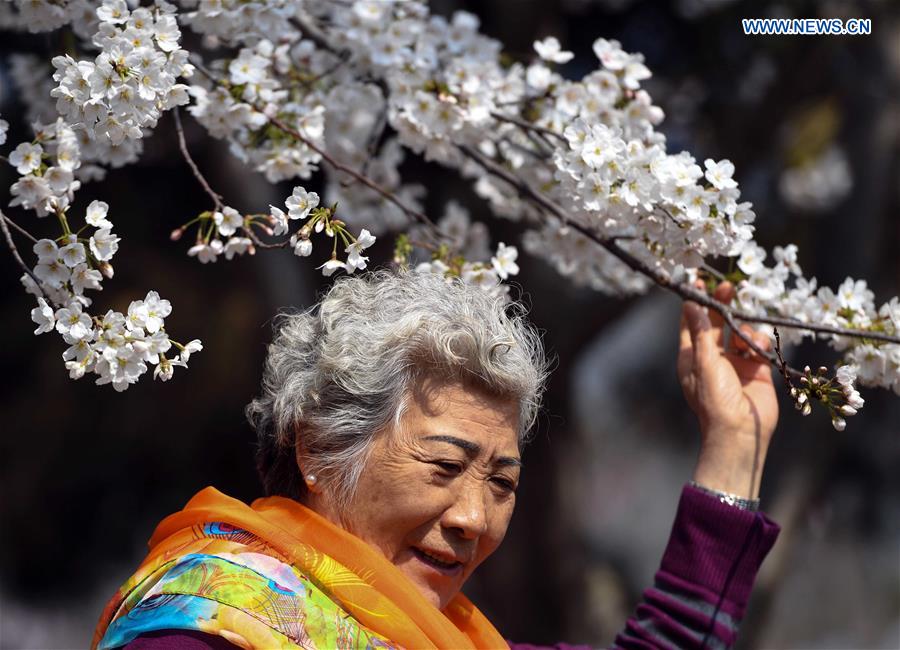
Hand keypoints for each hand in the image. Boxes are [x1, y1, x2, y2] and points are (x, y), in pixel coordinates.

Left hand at [677, 281, 778, 498]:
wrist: (740, 432)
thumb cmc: (714, 399)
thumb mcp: (704, 363)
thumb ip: (701, 333)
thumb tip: (690, 305)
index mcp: (692, 356)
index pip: (691, 323)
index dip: (694, 303)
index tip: (697, 282)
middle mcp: (712, 357)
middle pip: (716, 323)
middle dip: (722, 306)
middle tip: (727, 287)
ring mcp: (735, 363)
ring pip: (740, 332)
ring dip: (744, 330)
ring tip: (746, 342)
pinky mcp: (757, 368)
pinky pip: (758, 345)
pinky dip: (758, 342)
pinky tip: (758, 349)